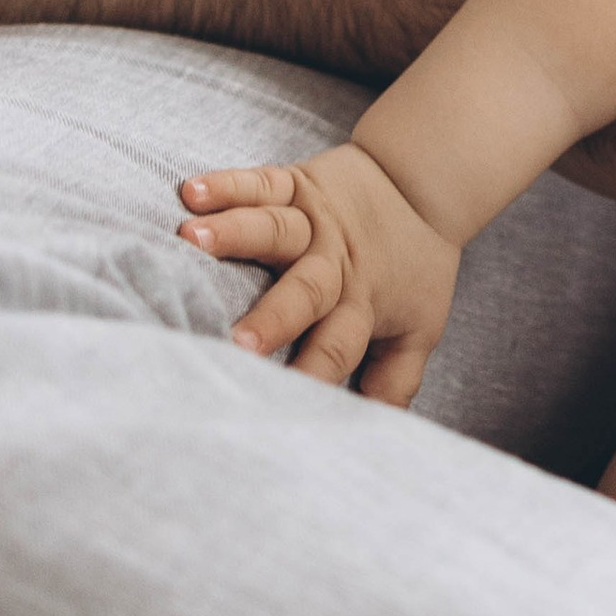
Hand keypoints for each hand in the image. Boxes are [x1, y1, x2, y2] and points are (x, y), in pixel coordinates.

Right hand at [177, 143, 460, 404]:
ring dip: (233, 233)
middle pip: (305, 291)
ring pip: (273, 228)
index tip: (281, 407)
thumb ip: (394, 380)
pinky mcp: (298, 183)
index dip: (315, 374)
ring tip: (191, 239)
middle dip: (273, 317)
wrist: (424, 184)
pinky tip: (192, 192)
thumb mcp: (417, 328)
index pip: (338, 345)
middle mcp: (335, 262)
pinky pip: (261, 183)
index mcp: (362, 303)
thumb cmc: (413, 269)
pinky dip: (226, 185)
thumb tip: (374, 432)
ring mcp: (314, 219)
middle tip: (238, 342)